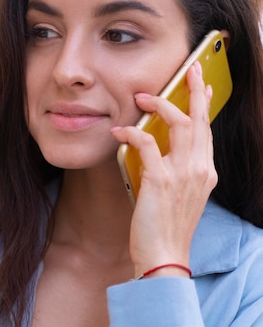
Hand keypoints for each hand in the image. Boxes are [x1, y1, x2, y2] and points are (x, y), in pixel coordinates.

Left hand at [111, 61, 217, 277]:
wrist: (164, 256)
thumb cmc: (166, 227)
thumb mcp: (178, 195)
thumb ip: (174, 170)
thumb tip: (158, 147)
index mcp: (205, 173)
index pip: (207, 131)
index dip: (205, 106)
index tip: (204, 85)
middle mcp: (199, 170)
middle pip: (200, 120)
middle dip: (194, 91)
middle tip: (189, 70)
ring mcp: (182, 174)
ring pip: (179, 124)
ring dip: (160, 105)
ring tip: (141, 97)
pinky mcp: (160, 180)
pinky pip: (147, 144)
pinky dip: (131, 132)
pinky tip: (118, 130)